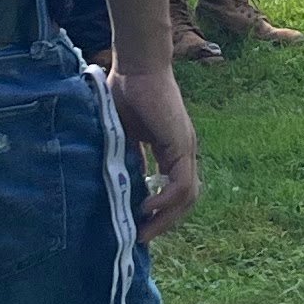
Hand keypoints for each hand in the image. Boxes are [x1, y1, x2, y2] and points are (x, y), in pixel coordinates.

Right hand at [105, 54, 200, 238]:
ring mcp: (186, 148)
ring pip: (187, 196)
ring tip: (143, 231)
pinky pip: (180, 184)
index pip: (176, 190)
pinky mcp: (180, 144)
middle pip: (186, 199)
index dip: (161, 211)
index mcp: (172, 149)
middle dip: (165, 222)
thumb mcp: (123, 135)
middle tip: (141, 239)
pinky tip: (145, 208)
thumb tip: (116, 183)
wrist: (136, 65)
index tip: (139, 227)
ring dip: (166, 218)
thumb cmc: (126, 92)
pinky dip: (165, 201)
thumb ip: (125, 156)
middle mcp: (184, 151)